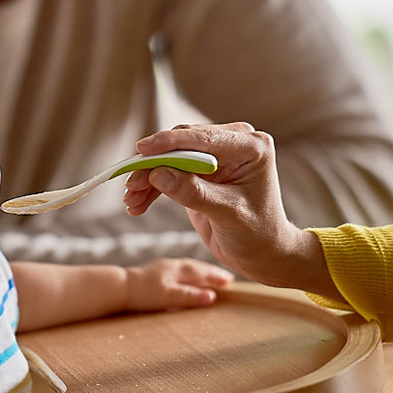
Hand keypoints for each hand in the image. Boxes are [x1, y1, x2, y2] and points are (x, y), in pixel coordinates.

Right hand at [123, 123, 328, 290]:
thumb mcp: (228, 215)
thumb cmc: (256, 235)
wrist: (262, 253)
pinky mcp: (200, 171)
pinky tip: (137, 204)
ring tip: (131, 201)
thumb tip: (158, 174)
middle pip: (182, 145)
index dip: (170, 143)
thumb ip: (195, 193)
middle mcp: (233, 144)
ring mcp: (215, 156)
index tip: (142, 149)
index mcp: (250, 147)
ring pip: (170, 158)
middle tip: (130, 186)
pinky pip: (169, 172)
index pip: (204, 138)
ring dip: (147, 178)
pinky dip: (152, 187)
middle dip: (153, 165)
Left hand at [124, 258, 233, 311]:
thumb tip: (212, 297)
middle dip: (211, 272)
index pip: (202, 271)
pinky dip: (187, 273)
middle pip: (196, 267)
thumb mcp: (169, 296)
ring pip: (186, 268)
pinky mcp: (154, 273)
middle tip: (225, 277)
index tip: (230, 280)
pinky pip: (177, 270)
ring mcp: (162, 268)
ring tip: (208, 276)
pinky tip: (183, 278)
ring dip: (200, 272)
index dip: (216, 276)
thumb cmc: (143, 292)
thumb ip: (190, 296)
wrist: (118, 287)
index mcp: (178, 270)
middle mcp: (172, 266)